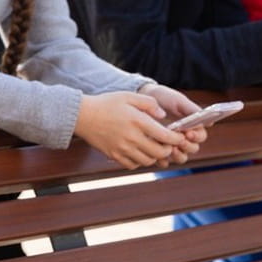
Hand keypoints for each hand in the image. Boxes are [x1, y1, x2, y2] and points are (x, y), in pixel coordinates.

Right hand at [74, 91, 188, 169]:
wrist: (83, 115)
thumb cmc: (107, 103)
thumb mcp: (129, 96)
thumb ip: (149, 103)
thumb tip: (162, 115)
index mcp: (138, 121)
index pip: (165, 136)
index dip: (176, 139)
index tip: (179, 137)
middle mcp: (132, 137)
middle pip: (159, 152)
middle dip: (168, 150)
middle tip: (168, 144)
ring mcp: (123, 148)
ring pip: (148, 161)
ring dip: (155, 156)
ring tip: (155, 148)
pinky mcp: (114, 155)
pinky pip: (133, 165)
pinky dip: (140, 161)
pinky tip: (139, 152)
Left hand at [139, 83, 205, 165]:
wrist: (143, 102)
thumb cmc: (164, 98)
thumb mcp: (177, 100)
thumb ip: (192, 109)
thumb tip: (210, 122)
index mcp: (193, 126)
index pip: (201, 136)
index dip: (197, 136)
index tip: (189, 133)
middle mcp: (185, 138)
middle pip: (193, 149)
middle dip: (188, 146)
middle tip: (179, 140)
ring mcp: (173, 146)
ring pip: (182, 158)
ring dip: (178, 155)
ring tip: (170, 147)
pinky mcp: (160, 152)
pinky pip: (165, 162)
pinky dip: (163, 159)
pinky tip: (158, 153)